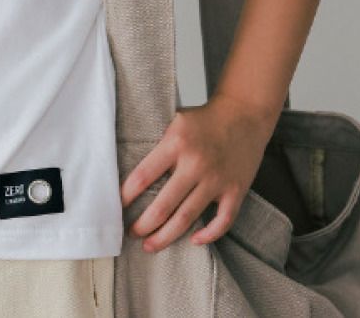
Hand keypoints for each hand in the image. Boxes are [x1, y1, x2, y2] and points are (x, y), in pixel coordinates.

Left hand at [119, 92, 277, 252]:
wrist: (245, 113)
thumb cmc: (205, 118)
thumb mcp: (176, 121)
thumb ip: (160, 144)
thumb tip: (132, 169)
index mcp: (176, 142)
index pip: (143, 175)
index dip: (126, 195)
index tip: (115, 207)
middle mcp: (195, 163)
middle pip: (163, 205)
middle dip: (143, 225)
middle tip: (131, 233)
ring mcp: (217, 179)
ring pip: (187, 218)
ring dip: (166, 236)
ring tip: (150, 246)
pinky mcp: (236, 190)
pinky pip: (222, 222)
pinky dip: (208, 235)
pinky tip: (194, 240)